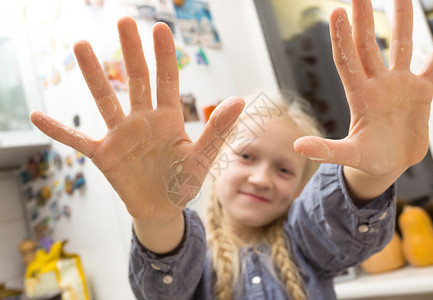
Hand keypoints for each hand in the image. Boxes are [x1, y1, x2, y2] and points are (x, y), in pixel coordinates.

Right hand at [31, 17, 243, 219]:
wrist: (162, 209)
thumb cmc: (183, 183)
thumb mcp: (202, 158)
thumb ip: (217, 130)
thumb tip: (239, 100)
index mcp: (168, 119)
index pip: (166, 80)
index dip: (164, 55)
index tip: (160, 28)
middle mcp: (143, 120)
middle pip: (135, 80)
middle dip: (131, 51)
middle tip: (124, 21)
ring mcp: (121, 136)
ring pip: (105, 100)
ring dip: (93, 75)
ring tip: (81, 46)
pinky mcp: (104, 155)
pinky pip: (77, 141)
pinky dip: (59, 131)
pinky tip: (37, 116)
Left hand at [294, 0, 432, 179]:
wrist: (389, 164)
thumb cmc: (367, 159)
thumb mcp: (348, 155)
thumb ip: (326, 149)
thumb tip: (298, 146)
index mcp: (359, 96)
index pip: (347, 60)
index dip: (341, 38)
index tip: (336, 12)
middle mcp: (377, 83)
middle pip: (368, 43)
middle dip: (364, 16)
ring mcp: (399, 83)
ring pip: (400, 44)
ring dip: (401, 18)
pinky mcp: (420, 90)